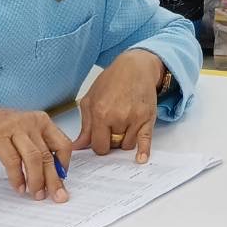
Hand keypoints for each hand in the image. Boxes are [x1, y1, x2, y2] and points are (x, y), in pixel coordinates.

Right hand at [0, 106, 74, 202]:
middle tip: (57, 196)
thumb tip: (54, 173)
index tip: (61, 180)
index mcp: (41, 120)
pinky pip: (13, 161)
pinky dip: (17, 178)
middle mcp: (30, 122)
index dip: (64, 165)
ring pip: (34, 159)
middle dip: (54, 179)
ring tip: (36, 194)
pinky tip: (19, 187)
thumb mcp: (23, 133)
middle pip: (48, 155)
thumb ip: (38, 147)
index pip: (63, 144)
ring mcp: (14, 128)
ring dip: (36, 180)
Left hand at [72, 49, 164, 163]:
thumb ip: (85, 125)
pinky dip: (144, 151)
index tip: (100, 140)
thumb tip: (78, 146)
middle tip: (111, 129)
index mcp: (100, 112)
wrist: (135, 67)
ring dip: (124, 140)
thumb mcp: (91, 99)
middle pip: (112, 146)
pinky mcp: (147, 118)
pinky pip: (145, 140)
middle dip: (111, 142)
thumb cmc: (112, 80)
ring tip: (123, 125)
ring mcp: (134, 118)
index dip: (98, 145)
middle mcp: (117, 117)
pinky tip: (141, 159)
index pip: (98, 146)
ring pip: (127, 145)